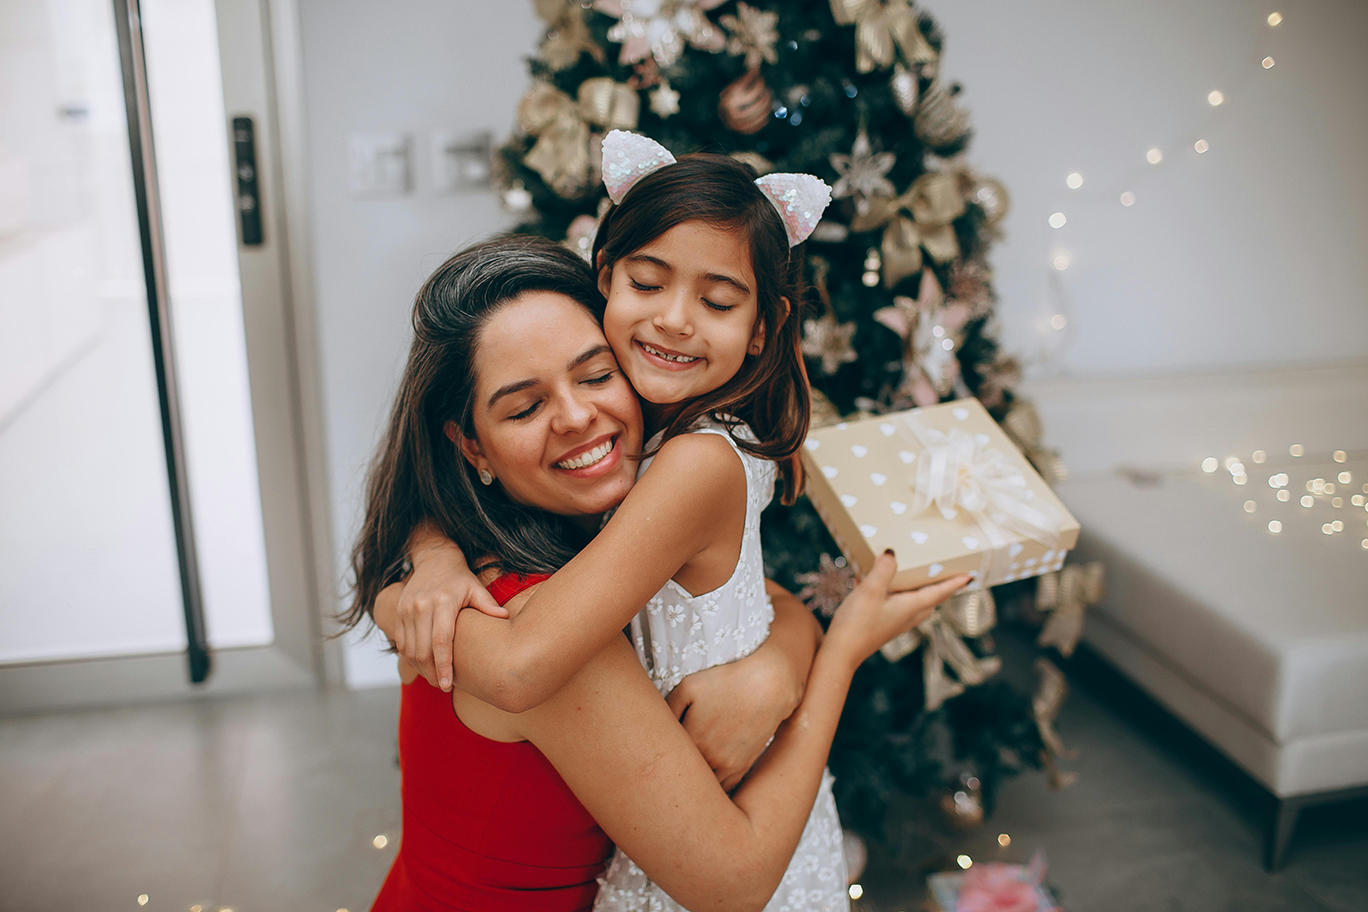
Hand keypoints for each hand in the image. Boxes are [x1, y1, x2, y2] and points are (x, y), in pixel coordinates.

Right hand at [396, 538, 504, 691]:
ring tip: (434, 679)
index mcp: (443, 601)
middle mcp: (421, 606)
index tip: (448, 685)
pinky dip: (409, 658)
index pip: (440, 640)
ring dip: (420, 669)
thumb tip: (505, 617)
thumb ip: (488, 604)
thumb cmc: (459, 577)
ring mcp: (406, 609)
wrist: (434, 559)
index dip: (443, 665)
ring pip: (409, 649)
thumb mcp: (475, 587)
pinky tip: (422, 666)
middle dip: (432, 673)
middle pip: (422, 650)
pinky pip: (400, 642)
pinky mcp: (398, 612)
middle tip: (443, 686)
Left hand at [667, 648, 794, 790]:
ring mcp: (727, 766)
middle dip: (672, 772)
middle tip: (661, 770)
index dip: (656, 756)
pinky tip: (704, 779)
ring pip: (703, 786)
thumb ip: (667, 708)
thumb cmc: (725, 682)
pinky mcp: (742, 767)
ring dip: (692, 782)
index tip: (650, 754)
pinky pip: (723, 787)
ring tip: (683, 774)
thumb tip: (655, 728)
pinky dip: (712, 787)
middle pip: (682, 776)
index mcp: (691, 740)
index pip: (664, 759)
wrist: (767, 686)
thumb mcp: (688, 687)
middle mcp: (709, 758)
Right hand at [824, 551, 969, 671]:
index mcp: (911, 607)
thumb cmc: (857, 623)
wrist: (841, 652)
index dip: (954, 583)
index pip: (939, 592)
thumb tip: (892, 553)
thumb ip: (883, 569)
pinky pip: (898, 606)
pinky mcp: (883, 625)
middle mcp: (908, 616)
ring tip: (917, 577)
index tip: (969, 575)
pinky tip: (879, 585)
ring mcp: (895, 623)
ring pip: (915, 604)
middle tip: (946, 574)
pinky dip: (897, 594)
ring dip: (919, 591)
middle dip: (940, 587)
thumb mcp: (870, 590)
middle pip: (931, 600)